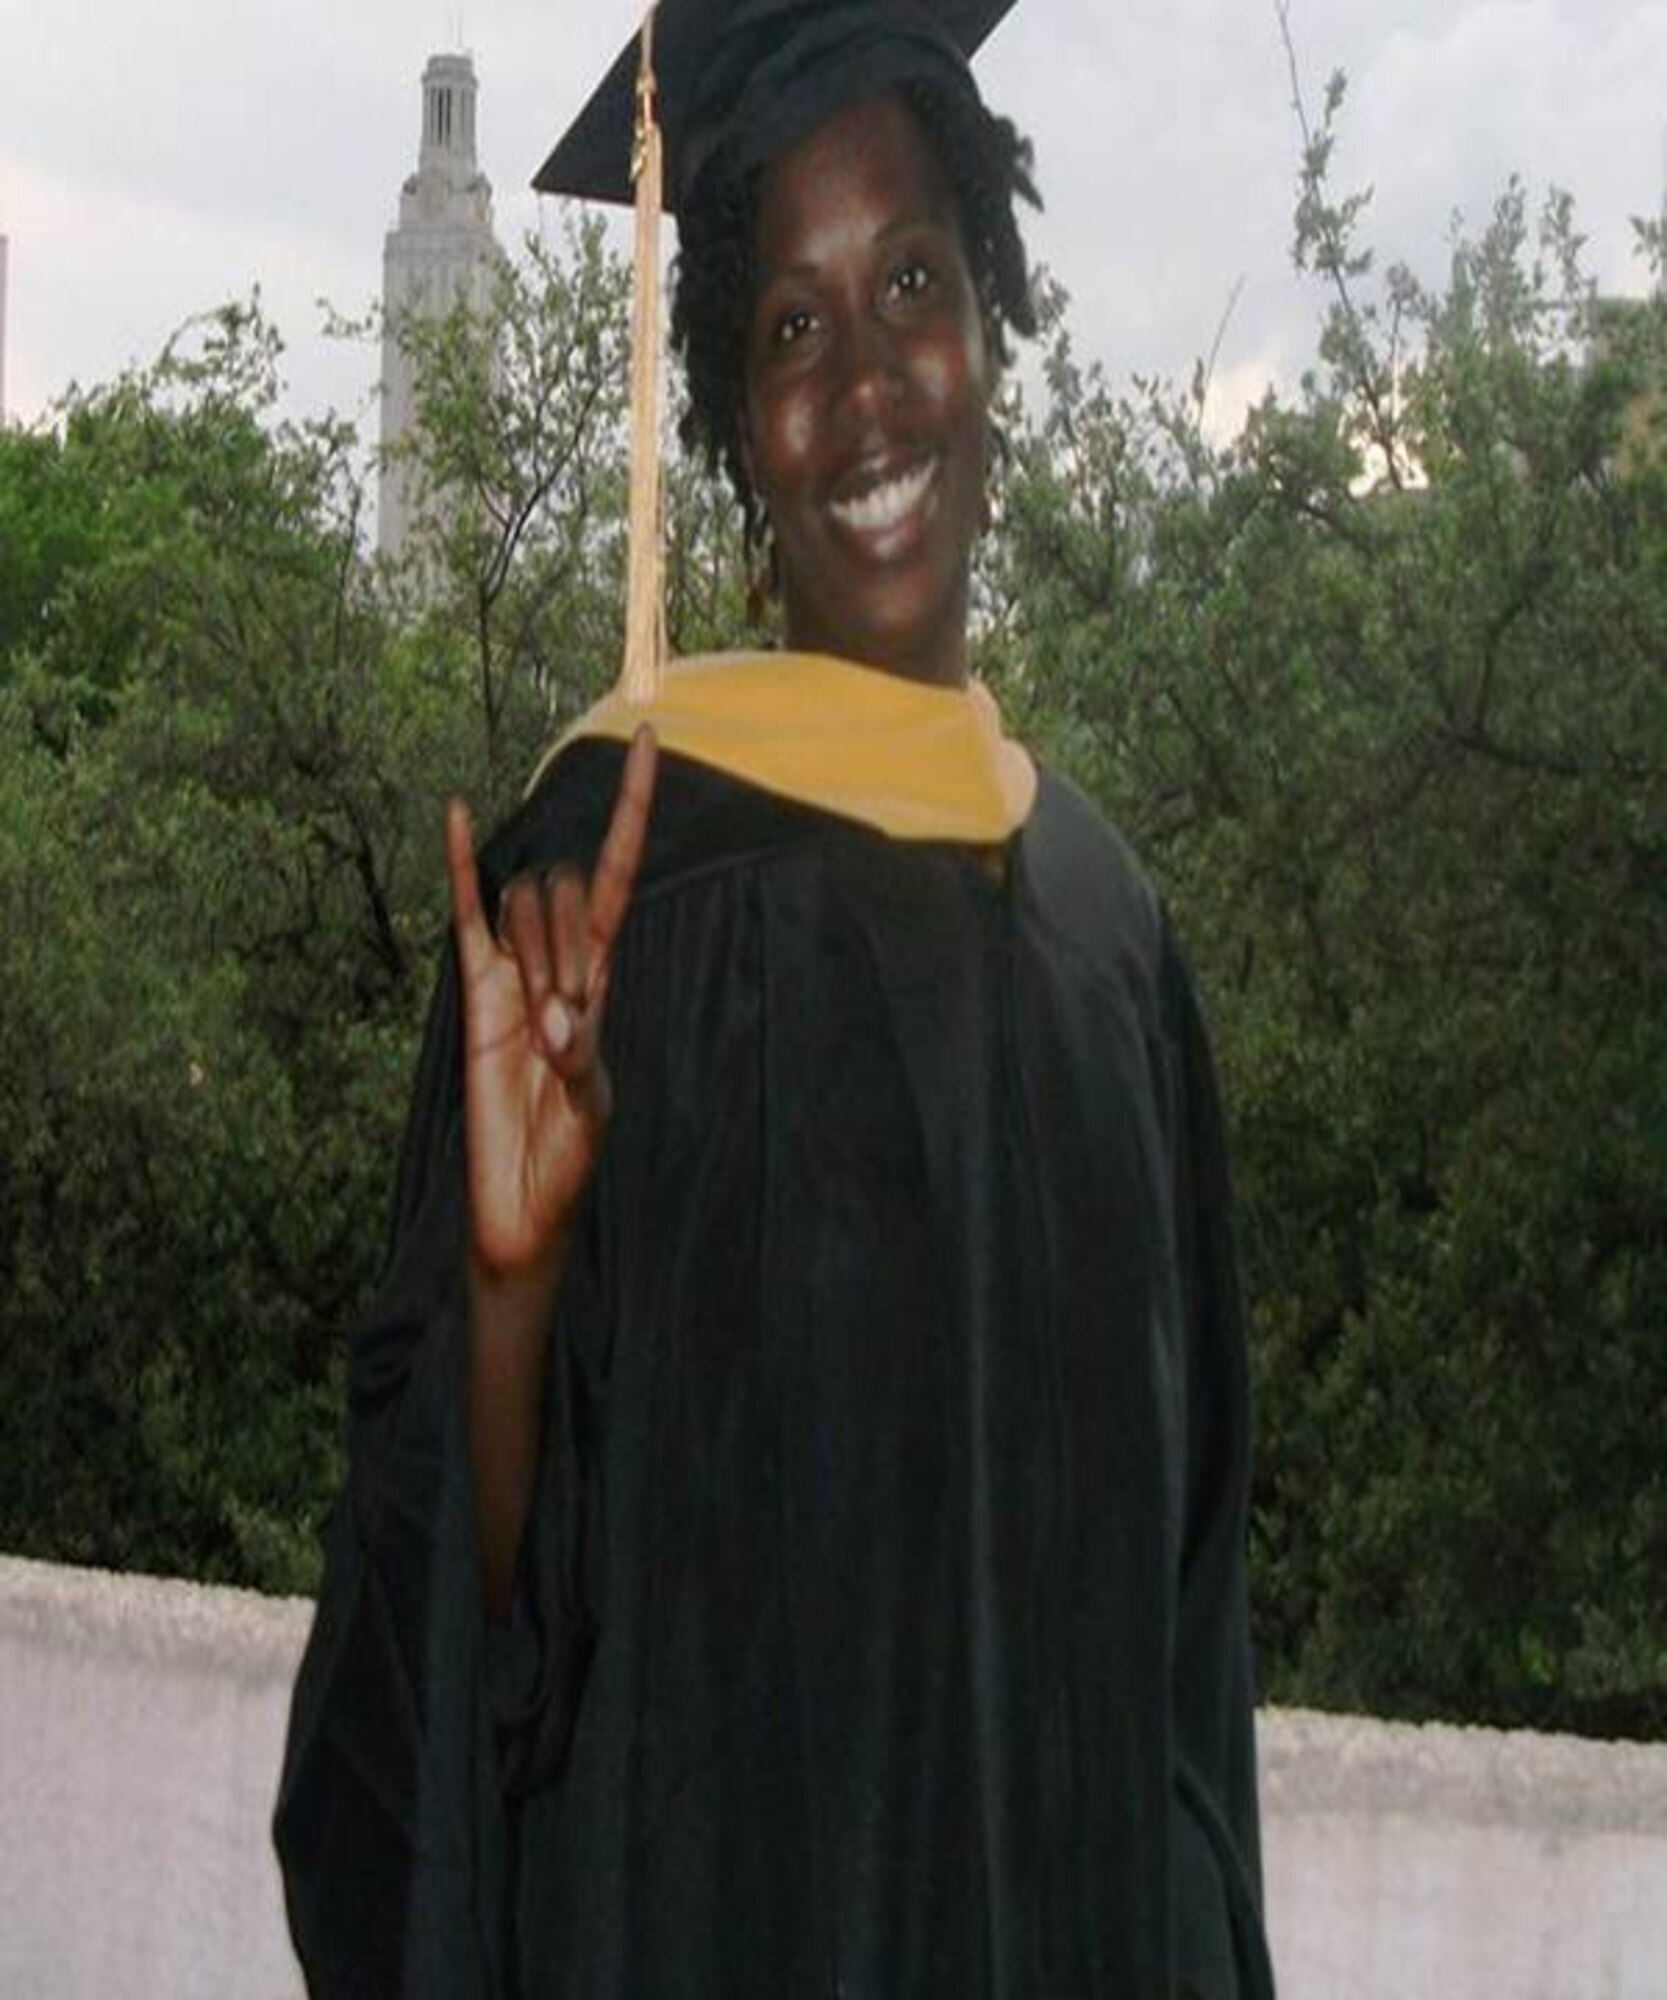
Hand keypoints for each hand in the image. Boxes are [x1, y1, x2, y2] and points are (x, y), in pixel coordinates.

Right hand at [445, 727, 658, 1282]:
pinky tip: (450, 809)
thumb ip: (584, 1062)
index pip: (621, 872)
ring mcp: (513, 969)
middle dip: (567, 946)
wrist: (519, 1202)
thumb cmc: (570, 1160)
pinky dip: (456, 863)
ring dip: (534, 952)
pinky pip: (463, 915)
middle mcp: (562, 959)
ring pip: (522, 902)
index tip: (652, 736)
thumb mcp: (594, 1110)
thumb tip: (557, 1018)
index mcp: (606, 978)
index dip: (635, 808)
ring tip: (535, 1031)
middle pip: (568, 889)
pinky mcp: (471, 993)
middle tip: (562, 1029)